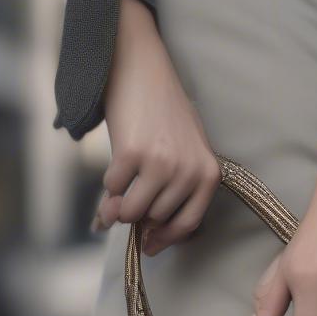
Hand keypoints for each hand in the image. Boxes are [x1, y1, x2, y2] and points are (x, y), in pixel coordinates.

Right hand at [92, 0, 220, 254]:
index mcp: (208, 174)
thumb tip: (145, 235)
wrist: (142, 68)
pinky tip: (114, 168)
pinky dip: (108, 184)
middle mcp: (188, 171)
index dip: (165, 240)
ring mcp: (161, 163)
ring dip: (117, 207)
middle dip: (136, 217)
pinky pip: (113, 189)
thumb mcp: (184, 151)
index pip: (187, 224)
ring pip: (132, 211)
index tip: (149, 246)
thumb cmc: (163, 113)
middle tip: (121, 208)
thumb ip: (172, 192)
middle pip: (154, 219)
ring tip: (114, 196)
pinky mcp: (133, 153)